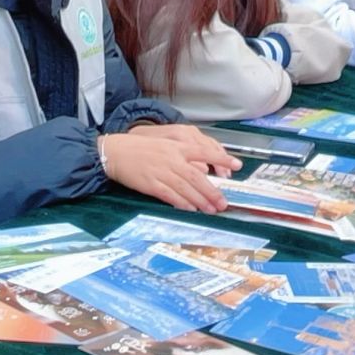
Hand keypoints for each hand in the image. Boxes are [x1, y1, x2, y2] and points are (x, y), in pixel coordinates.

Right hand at [100, 121, 238, 211]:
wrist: (117, 152)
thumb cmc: (141, 149)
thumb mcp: (166, 145)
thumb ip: (184, 155)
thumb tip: (203, 169)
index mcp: (178, 147)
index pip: (205, 152)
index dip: (222, 159)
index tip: (237, 165)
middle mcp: (172, 158)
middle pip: (198, 177)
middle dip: (212, 191)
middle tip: (223, 202)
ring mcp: (161, 171)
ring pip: (186, 188)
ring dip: (200, 200)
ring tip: (211, 209)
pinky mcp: (150, 184)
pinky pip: (169, 195)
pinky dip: (181, 203)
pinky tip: (190, 209)